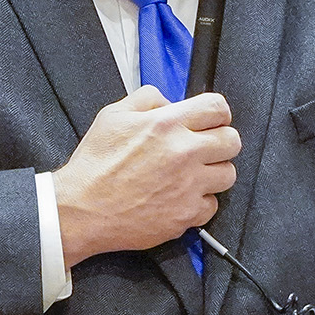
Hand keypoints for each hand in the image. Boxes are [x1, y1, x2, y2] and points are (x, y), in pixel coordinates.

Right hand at [54, 87, 239, 266]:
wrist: (82, 209)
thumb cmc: (94, 166)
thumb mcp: (113, 115)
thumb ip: (147, 99)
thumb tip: (170, 102)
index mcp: (166, 124)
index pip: (218, 108)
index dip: (218, 113)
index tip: (213, 120)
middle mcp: (183, 153)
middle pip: (232, 141)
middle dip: (220, 141)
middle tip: (204, 148)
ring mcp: (188, 186)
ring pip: (228, 174)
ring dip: (213, 173)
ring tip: (191, 175)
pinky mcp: (186, 214)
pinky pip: (212, 205)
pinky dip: (199, 203)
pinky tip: (180, 198)